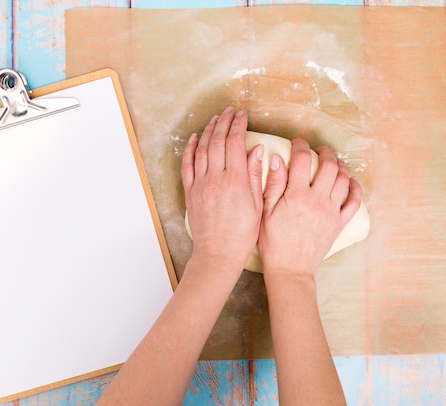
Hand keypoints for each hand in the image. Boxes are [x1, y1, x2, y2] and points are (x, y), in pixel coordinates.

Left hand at [181, 107, 263, 267]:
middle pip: (217, 141)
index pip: (235, 143)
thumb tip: (256, 149)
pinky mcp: (191, 192)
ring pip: (201, 149)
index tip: (243, 116)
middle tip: (229, 111)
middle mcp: (216, 178)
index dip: (238, 126)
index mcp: (236, 181)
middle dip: (223, 122)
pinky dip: (189, 149)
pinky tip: (193, 138)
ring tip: (215, 119)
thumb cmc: (242, 234)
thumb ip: (255, 175)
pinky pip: (187, 165)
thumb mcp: (257, 205)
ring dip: (208, 131)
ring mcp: (201, 184)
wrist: (219, 253)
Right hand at [258, 139, 361, 275]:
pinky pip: (354, 202)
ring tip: (333, 162)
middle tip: (319, 150)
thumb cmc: (273, 242)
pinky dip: (355, 188)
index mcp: (297, 196)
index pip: (302, 160)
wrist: (290, 268)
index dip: (300, 146)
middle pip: (329, 166)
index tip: (297, 143)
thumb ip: (273, 184)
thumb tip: (278, 159)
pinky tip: (351, 181)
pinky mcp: (339, 223)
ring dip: (340, 166)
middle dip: (325, 152)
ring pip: (344, 180)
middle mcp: (317, 200)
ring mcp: (331, 212)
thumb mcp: (265, 212)